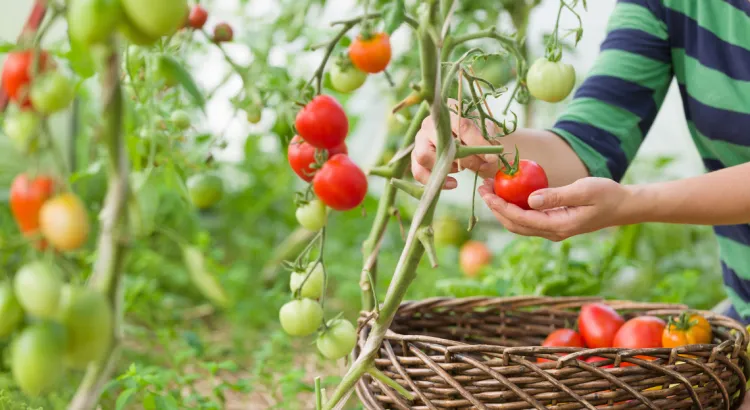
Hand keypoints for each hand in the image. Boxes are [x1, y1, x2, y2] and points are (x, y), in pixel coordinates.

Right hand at [411, 98, 499, 188]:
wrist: (464, 139)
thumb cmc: (474, 133)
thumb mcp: (484, 132)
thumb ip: (487, 142)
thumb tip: (490, 158)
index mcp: (448, 111)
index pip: (462, 126)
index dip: (477, 143)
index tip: (492, 157)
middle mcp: (429, 123)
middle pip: (440, 142)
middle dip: (463, 158)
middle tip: (480, 166)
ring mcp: (420, 140)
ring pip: (424, 156)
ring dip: (446, 167)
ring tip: (461, 169)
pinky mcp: (416, 157)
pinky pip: (419, 172)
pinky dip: (436, 180)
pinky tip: (453, 183)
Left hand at [477, 177, 635, 240]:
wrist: (623, 206)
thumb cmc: (607, 195)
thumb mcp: (583, 191)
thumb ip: (557, 196)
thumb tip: (530, 199)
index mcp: (558, 226)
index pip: (520, 219)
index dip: (500, 206)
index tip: (486, 192)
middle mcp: (552, 232)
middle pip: (514, 224)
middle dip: (495, 208)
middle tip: (482, 188)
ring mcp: (552, 230)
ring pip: (519, 224)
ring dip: (502, 208)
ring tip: (490, 189)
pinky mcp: (554, 223)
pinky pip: (528, 219)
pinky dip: (514, 208)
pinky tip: (508, 192)